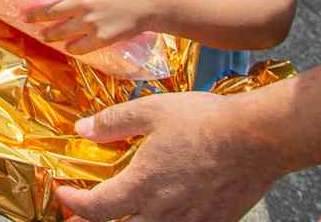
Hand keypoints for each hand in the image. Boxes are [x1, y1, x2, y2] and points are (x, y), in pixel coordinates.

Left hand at [20, 0, 158, 53]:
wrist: (151, 3)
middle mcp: (82, 2)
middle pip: (50, 11)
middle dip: (34, 15)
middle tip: (24, 17)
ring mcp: (91, 22)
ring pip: (61, 31)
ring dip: (48, 34)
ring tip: (42, 34)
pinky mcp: (101, 38)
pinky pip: (79, 46)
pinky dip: (70, 47)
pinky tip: (66, 47)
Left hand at [55, 91, 281, 221]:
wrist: (257, 138)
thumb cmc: (204, 121)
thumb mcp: (151, 110)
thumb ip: (113, 122)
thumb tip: (82, 129)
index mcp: (142, 185)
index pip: (96, 208)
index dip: (74, 202)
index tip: (63, 192)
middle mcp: (163, 212)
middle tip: (78, 215)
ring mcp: (190, 221)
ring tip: (120, 214)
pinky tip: (161, 213)